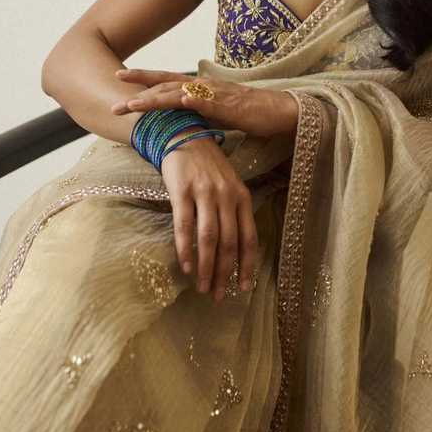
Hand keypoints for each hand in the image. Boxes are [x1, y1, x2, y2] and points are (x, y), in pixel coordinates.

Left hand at [110, 69, 297, 137]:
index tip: (119, 77)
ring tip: (132, 104)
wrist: (279, 110)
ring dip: (153, 99)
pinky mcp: (226, 104)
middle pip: (164, 83)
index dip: (142, 78)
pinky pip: (204, 101)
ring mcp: (213, 93)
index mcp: (199, 88)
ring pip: (177, 93)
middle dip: (137, 86)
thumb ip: (196, 114)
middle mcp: (202, 86)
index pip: (164, 81)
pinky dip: (189, 100)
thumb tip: (179, 122)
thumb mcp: (215, 114)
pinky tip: (175, 101)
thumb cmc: (249, 113)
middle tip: (113, 87)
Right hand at [158, 131, 257, 303]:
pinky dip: (186, 248)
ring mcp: (205, 193)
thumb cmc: (207, 166)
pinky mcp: (183, 191)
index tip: (242, 288)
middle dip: (225, 273)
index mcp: (242, 197)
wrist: (184, 135)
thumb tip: (234, 251)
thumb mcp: (228, 186)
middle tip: (218, 296)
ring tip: (203, 287)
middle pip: (229, 242)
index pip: (249, 237)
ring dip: (206, 267)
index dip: (247, 265)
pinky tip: (186, 266)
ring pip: (208, 238)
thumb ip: (233, 213)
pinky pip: (185, 225)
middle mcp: (227, 196)